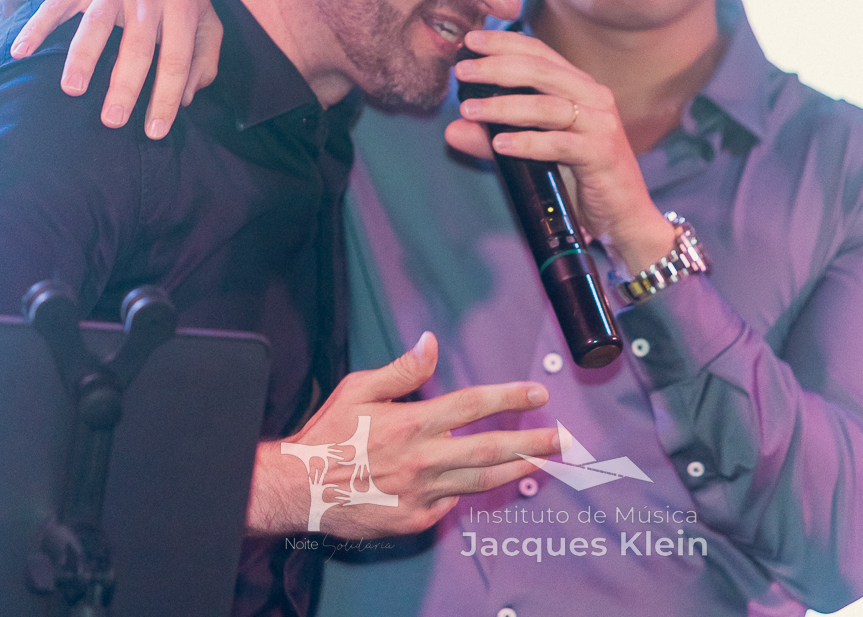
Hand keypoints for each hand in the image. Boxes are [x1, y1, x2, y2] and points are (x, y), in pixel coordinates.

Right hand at [9, 0, 220, 139]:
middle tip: (112, 121)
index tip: (154, 132)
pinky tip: (20, 51)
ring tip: (72, 89)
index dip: (166, 97)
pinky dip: (36, 26)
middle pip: (137, 45)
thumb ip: (203, 55)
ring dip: (82, 57)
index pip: (176, 58)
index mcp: (182, 5)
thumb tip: (188, 97)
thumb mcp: (204, 14)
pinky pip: (57, 2)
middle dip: (124, 85)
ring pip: (96, 23)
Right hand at [246, 332, 559, 538]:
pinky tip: (491, 483)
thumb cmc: (328, 435)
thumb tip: (431, 344)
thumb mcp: (359, 389)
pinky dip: (471, 492)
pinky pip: (452, 504)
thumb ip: (401, 369)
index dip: (509, 397)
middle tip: (562, 438)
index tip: (537, 393)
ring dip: (518, 470)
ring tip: (544, 463)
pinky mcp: (416, 519)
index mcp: (413, 422)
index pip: (473, 406)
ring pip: (482, 481)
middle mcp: (425, 458)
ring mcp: (423, 493)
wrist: (300, 488)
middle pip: (492, 448)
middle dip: (532, 441)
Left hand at [445, 29, 675, 274]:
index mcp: (579, 87)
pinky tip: (500, 144)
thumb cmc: (580, 179)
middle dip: (496, 67)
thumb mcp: (533, 154)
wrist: (623, 217)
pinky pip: (560, 144)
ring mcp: (601, 125)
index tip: (471, 40)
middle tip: (461, 70)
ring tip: (469, 110)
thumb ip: (495, 139)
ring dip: (503, 106)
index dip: (504, 42)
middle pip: (540, 70)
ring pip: (546, 106)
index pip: (540, 52)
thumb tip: (452, 130)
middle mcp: (594, 98)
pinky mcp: (603, 154)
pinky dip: (528, 143)